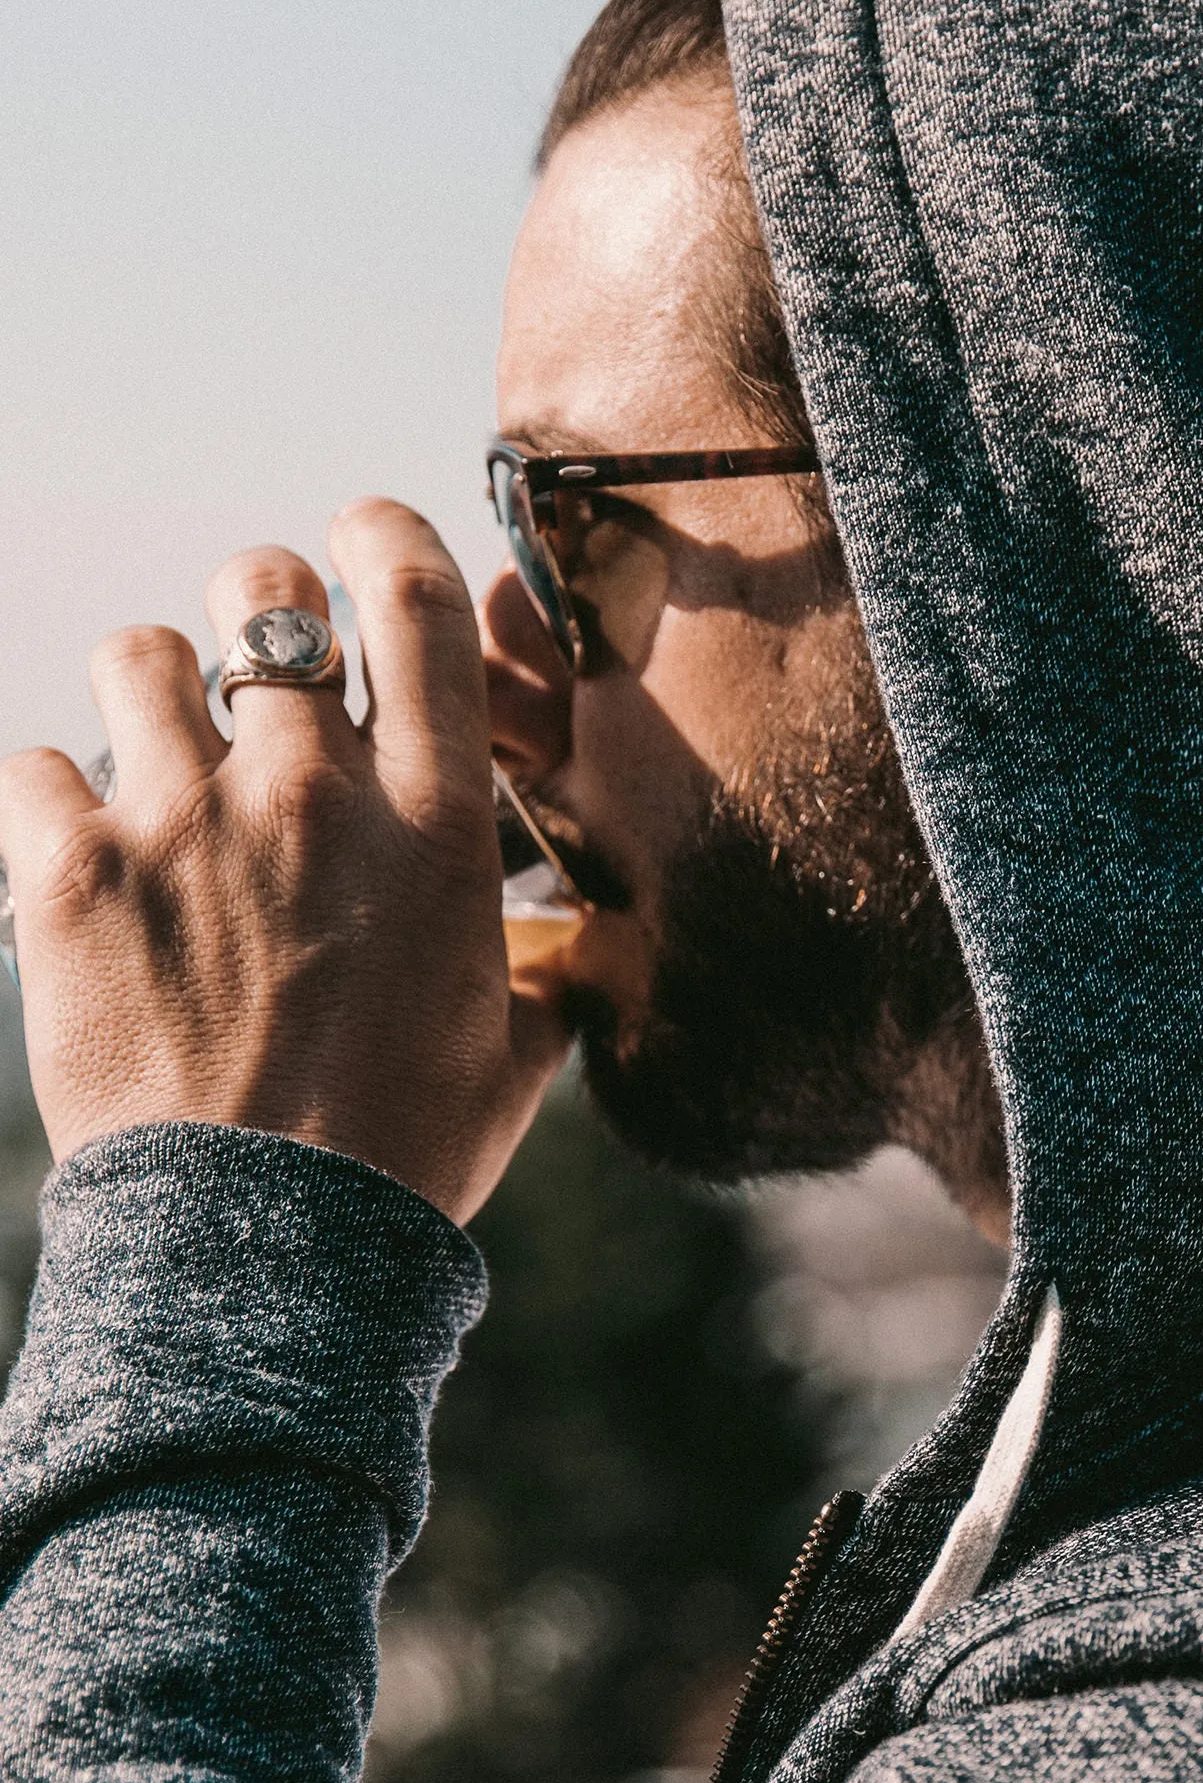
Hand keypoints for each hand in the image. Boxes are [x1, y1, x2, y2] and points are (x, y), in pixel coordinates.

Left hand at [0, 502, 566, 1223]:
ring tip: (160, 767)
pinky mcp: (63, 878)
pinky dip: (51, 803)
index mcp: (435, 826)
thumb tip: (567, 964)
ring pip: (137, 657)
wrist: (266, 1249)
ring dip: (152, 696)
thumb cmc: (407, 1155)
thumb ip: (539, 977)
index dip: (383, 533)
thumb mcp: (515, 1056)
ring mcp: (181, 825)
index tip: (366, 538)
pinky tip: (81, 863)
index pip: (411, 596)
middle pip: (263, 591)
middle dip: (262, 611)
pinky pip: (30, 765)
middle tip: (257, 670)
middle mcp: (310, 794)